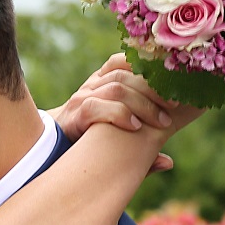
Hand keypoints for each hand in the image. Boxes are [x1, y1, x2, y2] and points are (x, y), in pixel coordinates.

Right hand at [51, 54, 179, 171]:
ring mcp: (82, 99)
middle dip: (155, 89)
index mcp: (103, 82)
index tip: (175, 84)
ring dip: (144, 104)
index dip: (150, 67)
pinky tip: (135, 127)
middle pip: (127, 75)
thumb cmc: (88, 144)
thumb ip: (142, 147)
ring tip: (162, 122)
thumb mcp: (119, 141)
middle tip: (176, 105)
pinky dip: (118, 115)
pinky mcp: (74, 116)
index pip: (125, 61)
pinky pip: (96, 107)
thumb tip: (168, 163)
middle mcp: (93, 86)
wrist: (48, 149)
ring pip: (116, 89)